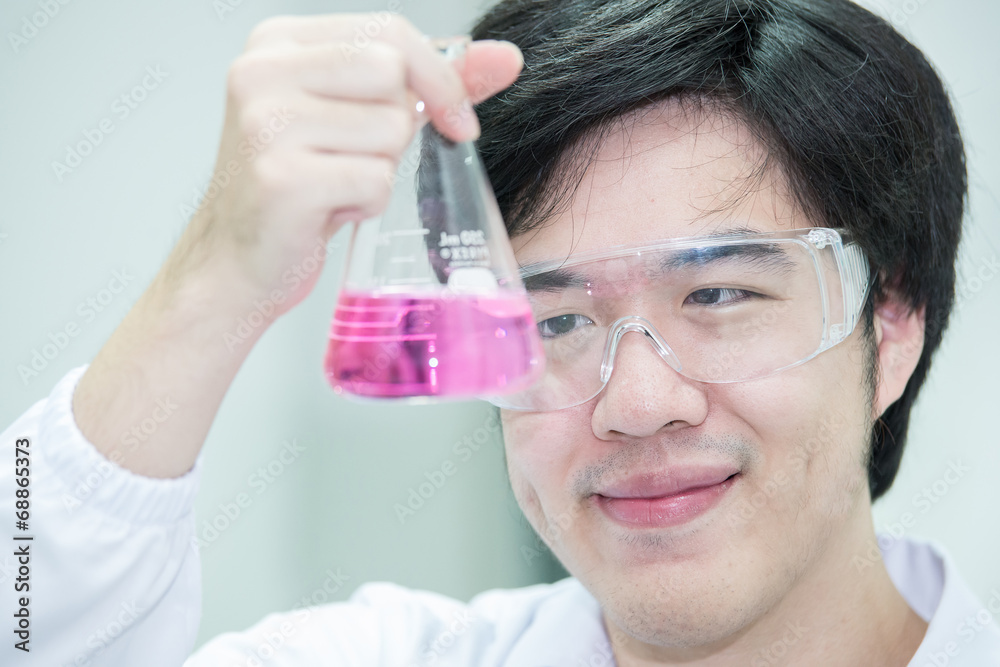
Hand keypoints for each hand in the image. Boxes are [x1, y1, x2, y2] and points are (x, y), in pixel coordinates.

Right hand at [71, 14, 522, 478]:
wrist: (236, 261)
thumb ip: (431, 84)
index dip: (439, 77)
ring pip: (391, 131)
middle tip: (361, 158)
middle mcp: (262, 72)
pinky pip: (376, 183)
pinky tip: (328, 211)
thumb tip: (506, 58)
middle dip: (398, 128)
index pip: (391, 32)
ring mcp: (267, 124)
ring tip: (336, 184)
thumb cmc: (297, 186)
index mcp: (277, 42)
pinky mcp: (282, 179)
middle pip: (393, 75)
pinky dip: (366, 206)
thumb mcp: (359, 118)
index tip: (456, 117)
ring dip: (380, 170)